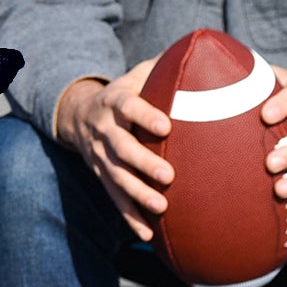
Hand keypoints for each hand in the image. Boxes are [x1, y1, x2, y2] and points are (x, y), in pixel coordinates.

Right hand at [55, 62, 168, 239]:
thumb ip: (167, 66)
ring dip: (137, 194)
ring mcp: (100, 156)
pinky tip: (147, 233)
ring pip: (116, 177)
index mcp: (114, 101)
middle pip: (121, 148)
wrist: (78, 114)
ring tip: (161, 207)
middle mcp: (104, 129)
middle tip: (168, 175)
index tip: (166, 126)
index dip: (145, 116)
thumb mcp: (138, 73)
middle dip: (143, 163)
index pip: (128, 106)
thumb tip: (207, 53)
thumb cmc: (125, 91)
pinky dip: (129, 217)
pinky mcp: (101, 175)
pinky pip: (114, 198)